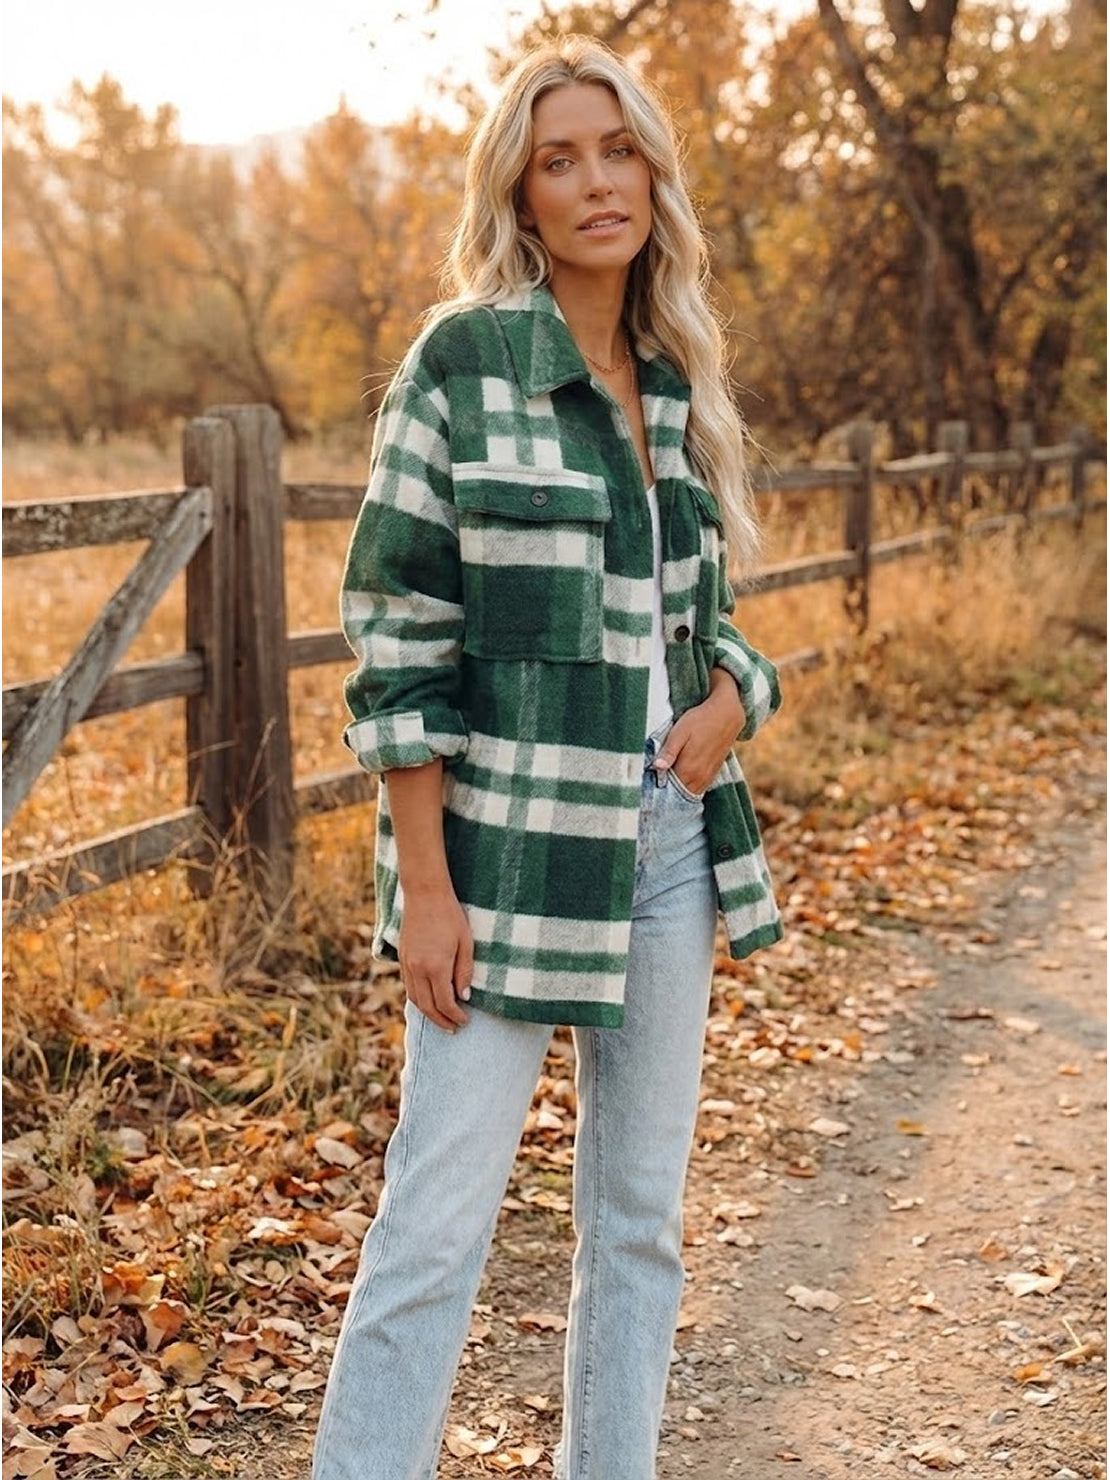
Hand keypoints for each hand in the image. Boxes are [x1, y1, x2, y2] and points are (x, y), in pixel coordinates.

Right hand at [398, 887, 472, 1031]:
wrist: (425, 894)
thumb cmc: (450, 916)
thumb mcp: (466, 943)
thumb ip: (464, 972)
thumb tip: (464, 997)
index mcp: (436, 967)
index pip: (445, 1003)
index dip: (455, 1016)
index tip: (465, 1022)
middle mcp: (418, 969)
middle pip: (427, 1007)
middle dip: (441, 1021)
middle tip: (454, 1029)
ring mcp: (407, 964)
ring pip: (415, 999)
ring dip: (428, 1013)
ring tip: (442, 1019)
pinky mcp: (402, 958)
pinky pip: (408, 986)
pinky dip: (418, 999)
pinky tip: (428, 1000)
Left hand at [653, 674, 745, 795]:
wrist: (727, 714)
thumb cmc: (700, 720)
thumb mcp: (679, 732)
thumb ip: (668, 751)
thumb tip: (656, 767)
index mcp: (688, 769)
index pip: (668, 789)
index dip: (657, 787)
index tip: (648, 782)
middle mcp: (699, 777)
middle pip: (678, 794)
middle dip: (666, 791)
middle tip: (655, 781)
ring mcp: (708, 776)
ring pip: (689, 793)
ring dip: (678, 790)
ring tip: (668, 779)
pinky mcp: (714, 772)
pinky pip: (699, 788)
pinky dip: (689, 787)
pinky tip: (682, 777)